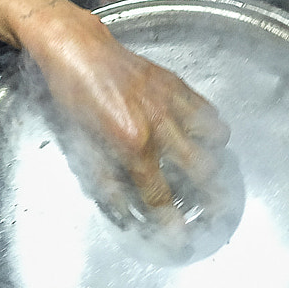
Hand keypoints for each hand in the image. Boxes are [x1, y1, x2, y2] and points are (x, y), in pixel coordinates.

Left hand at [0, 0, 229, 224]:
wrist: (76, 48)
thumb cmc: (72, 97)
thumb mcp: (82, 144)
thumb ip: (107, 182)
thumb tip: (127, 214)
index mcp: (131, 144)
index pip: (158, 195)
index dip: (171, 223)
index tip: (180, 239)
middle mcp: (158, 125)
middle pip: (202, 170)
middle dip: (213, 197)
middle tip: (216, 212)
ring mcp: (172, 102)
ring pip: (215, 139)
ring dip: (215, 158)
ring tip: (211, 169)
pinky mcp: (177, 83)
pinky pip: (208, 110)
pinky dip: (212, 128)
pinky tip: (206, 136)